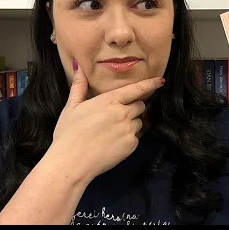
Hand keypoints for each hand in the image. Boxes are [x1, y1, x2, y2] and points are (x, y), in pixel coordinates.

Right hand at [50, 62, 164, 184]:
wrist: (71, 162)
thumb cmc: (68, 134)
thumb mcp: (71, 107)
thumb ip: (79, 86)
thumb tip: (79, 67)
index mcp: (109, 100)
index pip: (136, 89)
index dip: (150, 84)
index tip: (160, 81)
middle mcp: (123, 113)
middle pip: (139, 106)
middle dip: (132, 108)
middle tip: (116, 116)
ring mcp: (128, 130)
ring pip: (138, 122)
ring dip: (130, 124)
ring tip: (111, 132)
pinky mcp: (131, 146)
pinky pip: (135, 138)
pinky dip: (128, 139)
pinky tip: (112, 143)